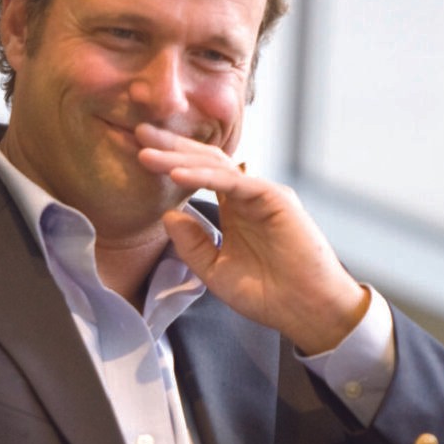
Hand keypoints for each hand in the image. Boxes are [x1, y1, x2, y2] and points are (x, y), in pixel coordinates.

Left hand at [134, 124, 367, 352]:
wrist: (307, 311)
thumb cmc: (268, 294)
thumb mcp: (215, 271)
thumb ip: (193, 244)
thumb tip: (168, 214)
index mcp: (233, 209)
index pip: (198, 174)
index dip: (169, 162)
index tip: (137, 154)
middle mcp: (246, 195)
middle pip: (204, 160)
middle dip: (170, 146)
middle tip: (138, 132)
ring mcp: (261, 193)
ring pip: (215, 166)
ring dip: (179, 158)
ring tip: (146, 153)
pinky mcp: (275, 198)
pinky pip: (233, 182)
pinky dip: (204, 176)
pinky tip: (176, 174)